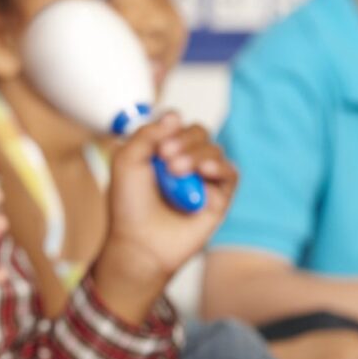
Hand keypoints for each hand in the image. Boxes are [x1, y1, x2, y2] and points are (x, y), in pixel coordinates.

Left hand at [97, 113, 239, 288]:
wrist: (138, 242)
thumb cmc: (129, 206)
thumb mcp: (127, 161)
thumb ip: (146, 134)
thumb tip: (174, 116)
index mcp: (161, 150)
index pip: (177, 123)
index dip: (171, 126)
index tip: (158, 143)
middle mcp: (184, 161)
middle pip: (198, 132)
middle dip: (183, 139)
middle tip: (166, 158)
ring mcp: (202, 179)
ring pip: (214, 149)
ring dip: (196, 154)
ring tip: (176, 171)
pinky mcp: (218, 198)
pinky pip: (230, 172)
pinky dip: (219, 167)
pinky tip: (204, 171)